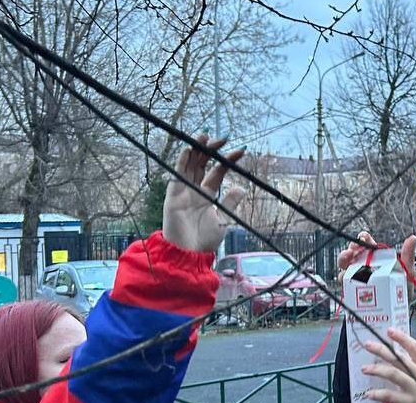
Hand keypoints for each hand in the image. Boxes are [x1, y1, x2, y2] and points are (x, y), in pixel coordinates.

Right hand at [163, 134, 245, 252]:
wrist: (188, 253)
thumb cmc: (205, 241)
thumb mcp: (223, 220)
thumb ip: (230, 203)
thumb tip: (242, 188)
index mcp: (208, 196)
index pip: (218, 172)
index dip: (227, 161)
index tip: (240, 150)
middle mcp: (195, 190)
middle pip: (203, 164)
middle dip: (211, 150)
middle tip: (221, 138)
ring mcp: (183, 191)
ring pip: (190, 165)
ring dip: (196, 150)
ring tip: (204, 135)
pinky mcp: (173, 195)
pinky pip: (177, 175)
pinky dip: (182, 161)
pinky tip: (189, 149)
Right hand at [336, 231, 415, 285]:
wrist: (396, 313)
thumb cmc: (402, 292)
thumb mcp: (407, 273)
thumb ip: (408, 256)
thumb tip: (413, 238)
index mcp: (377, 257)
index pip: (367, 243)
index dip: (363, 238)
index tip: (363, 238)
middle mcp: (365, 265)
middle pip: (352, 252)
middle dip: (349, 249)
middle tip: (351, 252)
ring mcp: (357, 277)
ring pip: (345, 265)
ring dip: (343, 261)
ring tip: (347, 262)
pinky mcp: (352, 289)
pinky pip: (344, 282)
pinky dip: (343, 278)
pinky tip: (346, 279)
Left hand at [362, 327, 415, 402]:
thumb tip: (402, 372)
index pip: (414, 347)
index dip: (401, 337)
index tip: (390, 331)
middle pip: (398, 357)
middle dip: (381, 349)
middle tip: (368, 344)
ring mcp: (415, 388)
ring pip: (392, 373)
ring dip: (376, 369)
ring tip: (365, 368)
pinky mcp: (410, 402)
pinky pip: (390, 395)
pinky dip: (378, 394)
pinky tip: (369, 394)